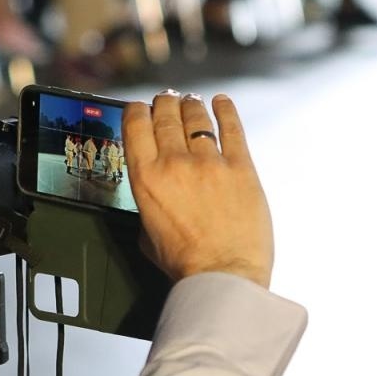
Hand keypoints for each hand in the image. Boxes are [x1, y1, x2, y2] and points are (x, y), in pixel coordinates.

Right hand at [124, 91, 273, 288]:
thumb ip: (148, 207)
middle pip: (165, 115)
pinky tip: (222, 101)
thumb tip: (155, 198)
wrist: (223, 275)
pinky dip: (226, 110)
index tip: (138, 108)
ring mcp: (210, 163)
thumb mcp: (147, 234)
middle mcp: (175, 163)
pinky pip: (232, 128)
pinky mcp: (241, 168)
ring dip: (190, 106)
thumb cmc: (185, 264)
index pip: (135, 125)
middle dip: (164, 103)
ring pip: (196, 118)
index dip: (135, 110)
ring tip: (190, 101)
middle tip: (165, 100)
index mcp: (146, 179)